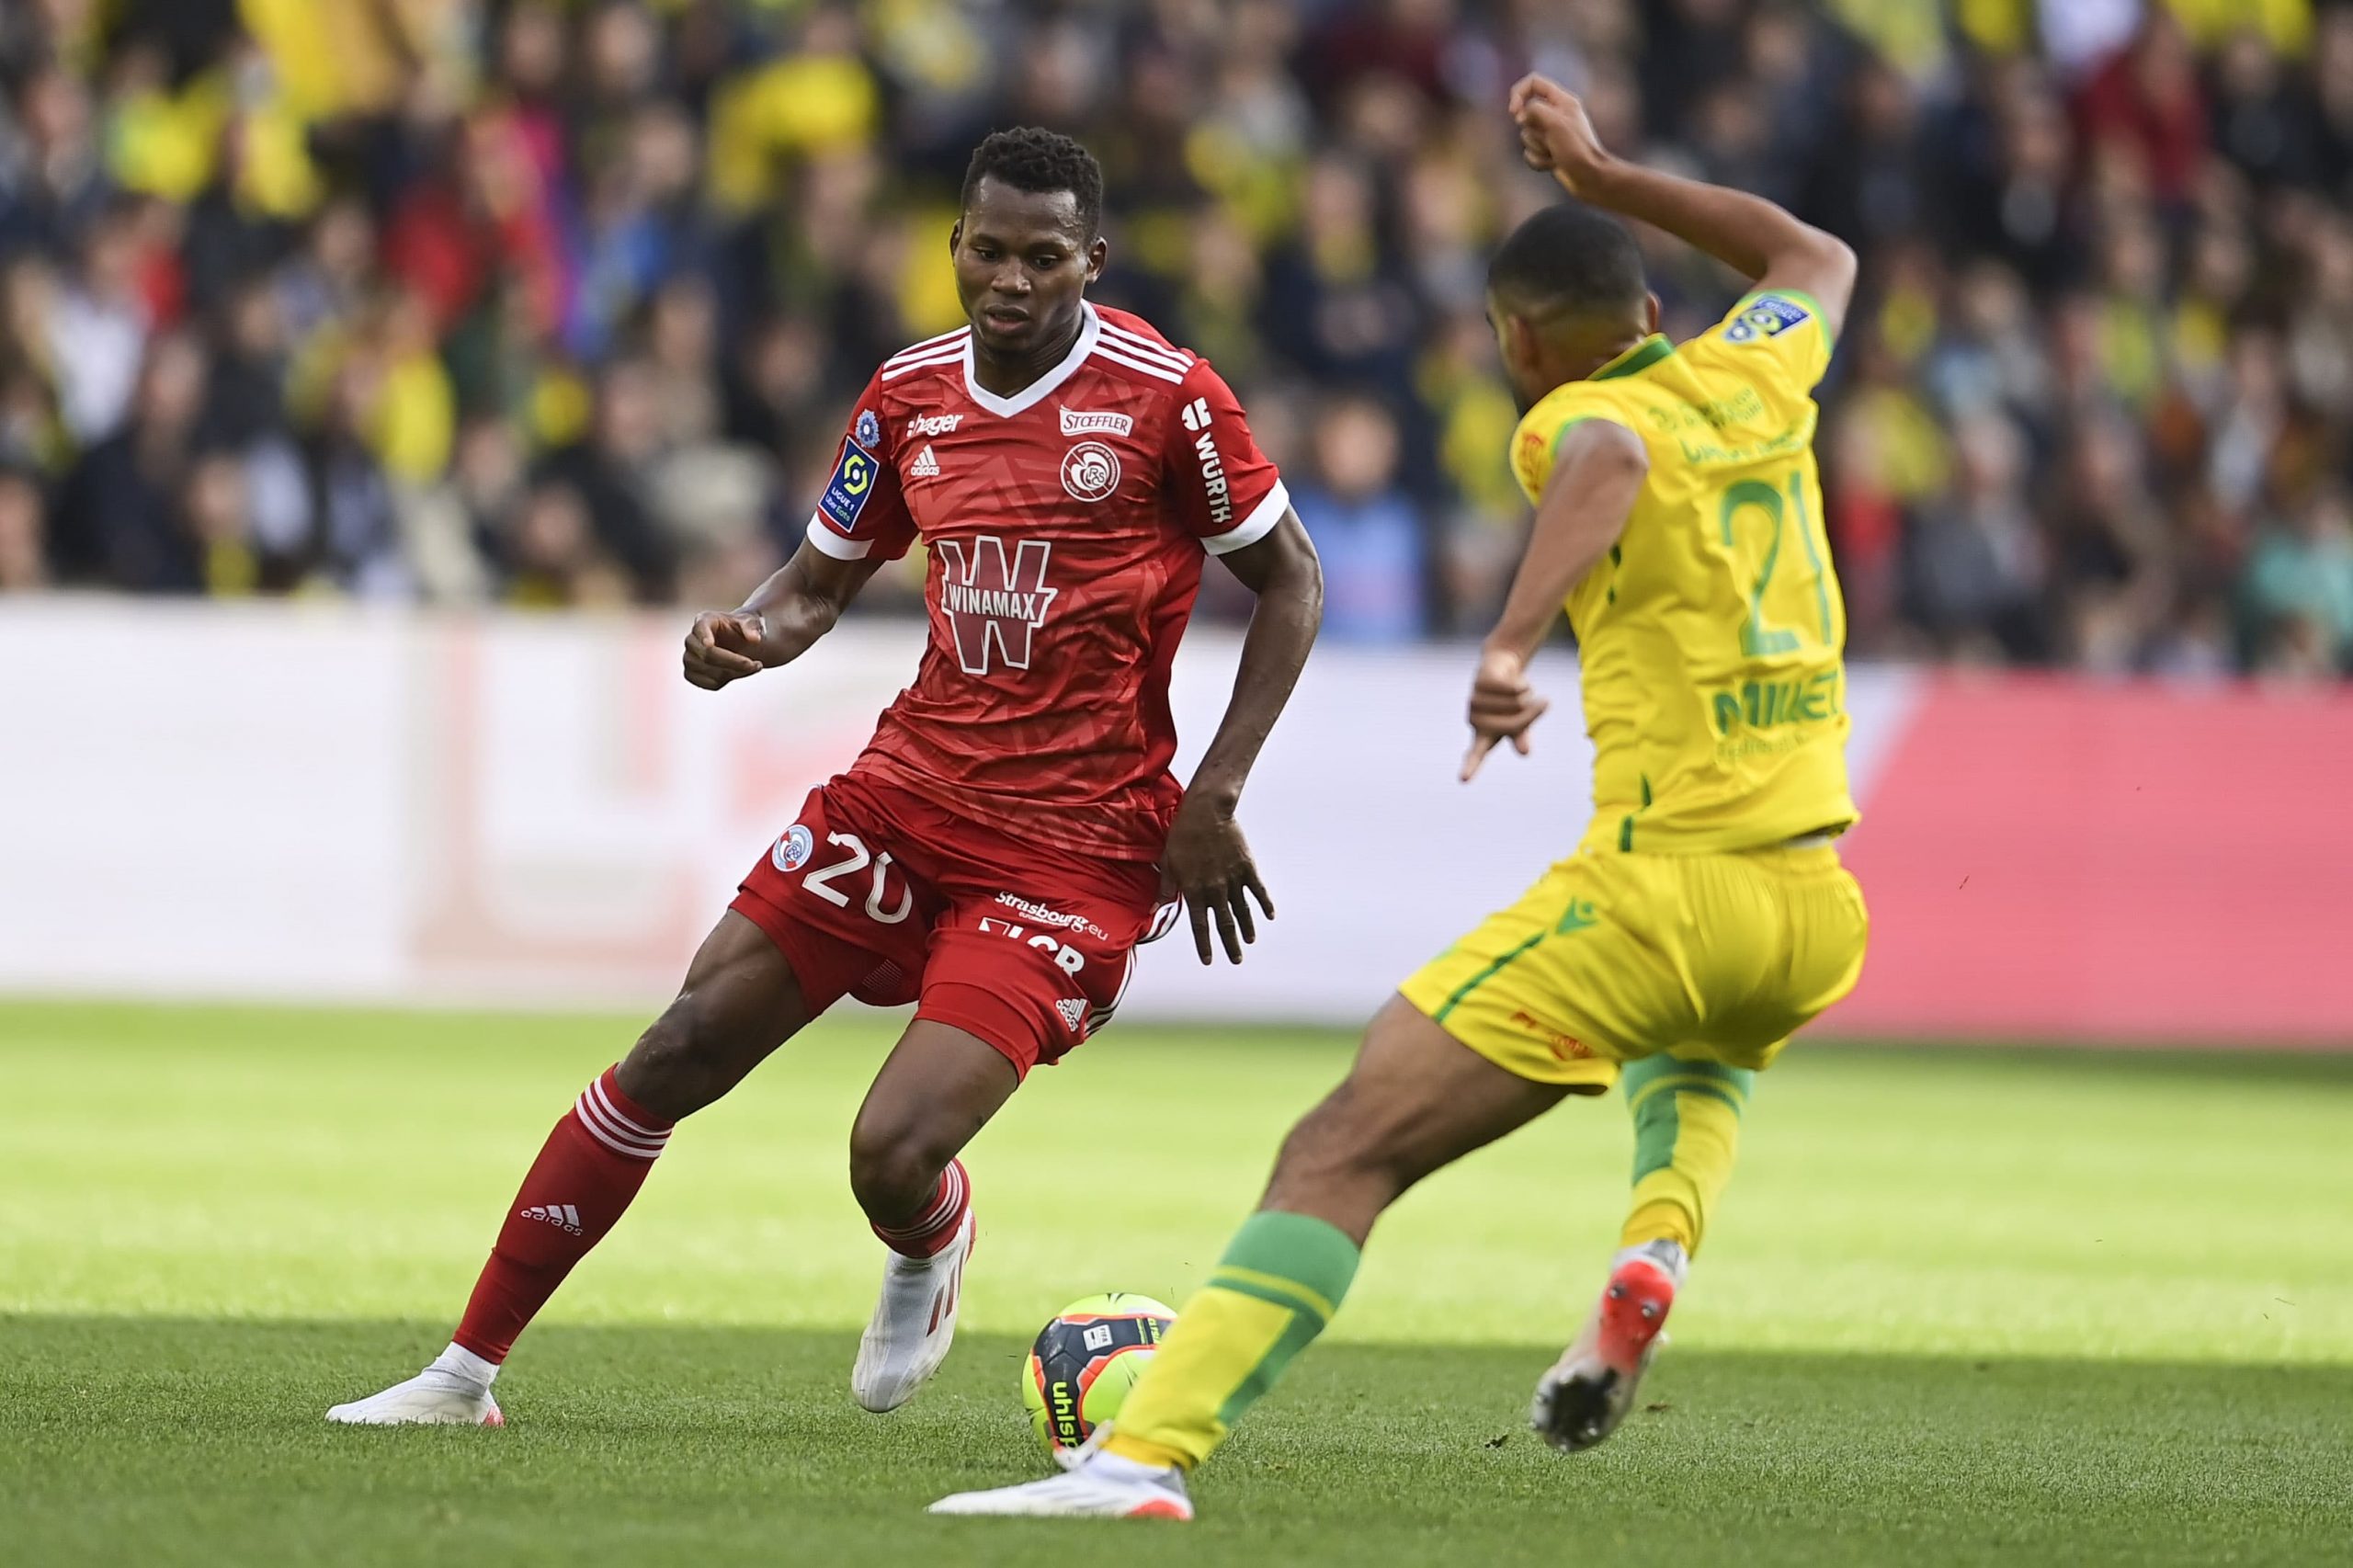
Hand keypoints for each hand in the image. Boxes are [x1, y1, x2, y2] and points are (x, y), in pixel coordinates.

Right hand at [683, 610, 766, 689]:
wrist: (734, 643)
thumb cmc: (739, 629)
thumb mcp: (749, 622)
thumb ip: (751, 627)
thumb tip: (754, 638)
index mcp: (704, 621)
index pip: (700, 628)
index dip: (704, 636)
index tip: (709, 644)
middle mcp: (691, 640)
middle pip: (708, 655)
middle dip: (735, 662)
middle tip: (756, 665)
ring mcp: (689, 659)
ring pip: (711, 672)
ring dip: (736, 673)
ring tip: (752, 667)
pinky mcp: (691, 675)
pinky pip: (711, 683)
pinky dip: (729, 681)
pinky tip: (738, 672)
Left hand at [1160, 792, 1273, 965]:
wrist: (1206, 812)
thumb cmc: (1183, 835)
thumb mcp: (1168, 862)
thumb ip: (1165, 888)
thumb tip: (1155, 910)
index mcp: (1194, 891)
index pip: (1200, 926)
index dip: (1204, 945)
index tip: (1208, 960)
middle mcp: (1215, 890)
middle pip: (1224, 924)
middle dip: (1230, 945)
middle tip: (1236, 960)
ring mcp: (1233, 880)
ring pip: (1242, 911)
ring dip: (1247, 928)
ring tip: (1249, 942)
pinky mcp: (1247, 867)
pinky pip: (1258, 891)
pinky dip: (1265, 904)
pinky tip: (1269, 915)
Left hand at [1461, 645, 1550, 780]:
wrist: (1505, 666)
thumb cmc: (1513, 701)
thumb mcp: (1521, 723)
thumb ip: (1520, 737)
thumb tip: (1524, 753)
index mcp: (1483, 737)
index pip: (1475, 756)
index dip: (1470, 767)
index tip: (1463, 780)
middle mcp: (1476, 721)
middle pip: (1513, 725)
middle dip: (1531, 713)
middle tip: (1535, 703)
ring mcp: (1475, 700)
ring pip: (1516, 703)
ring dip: (1527, 695)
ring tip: (1518, 690)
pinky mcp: (1481, 681)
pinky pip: (1514, 687)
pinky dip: (1523, 682)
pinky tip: (1514, 677)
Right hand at [1508, 73, 1612, 195]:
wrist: (1590, 177)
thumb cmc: (1576, 148)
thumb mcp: (1555, 122)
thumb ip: (1534, 110)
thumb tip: (1521, 116)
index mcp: (1562, 100)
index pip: (1533, 83)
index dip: (1519, 94)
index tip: (1514, 111)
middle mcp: (1556, 114)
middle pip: (1526, 113)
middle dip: (1532, 130)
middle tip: (1548, 139)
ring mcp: (1551, 134)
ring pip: (1526, 135)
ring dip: (1537, 147)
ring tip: (1554, 153)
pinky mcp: (1548, 151)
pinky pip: (1529, 153)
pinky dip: (1538, 160)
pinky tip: (1553, 164)